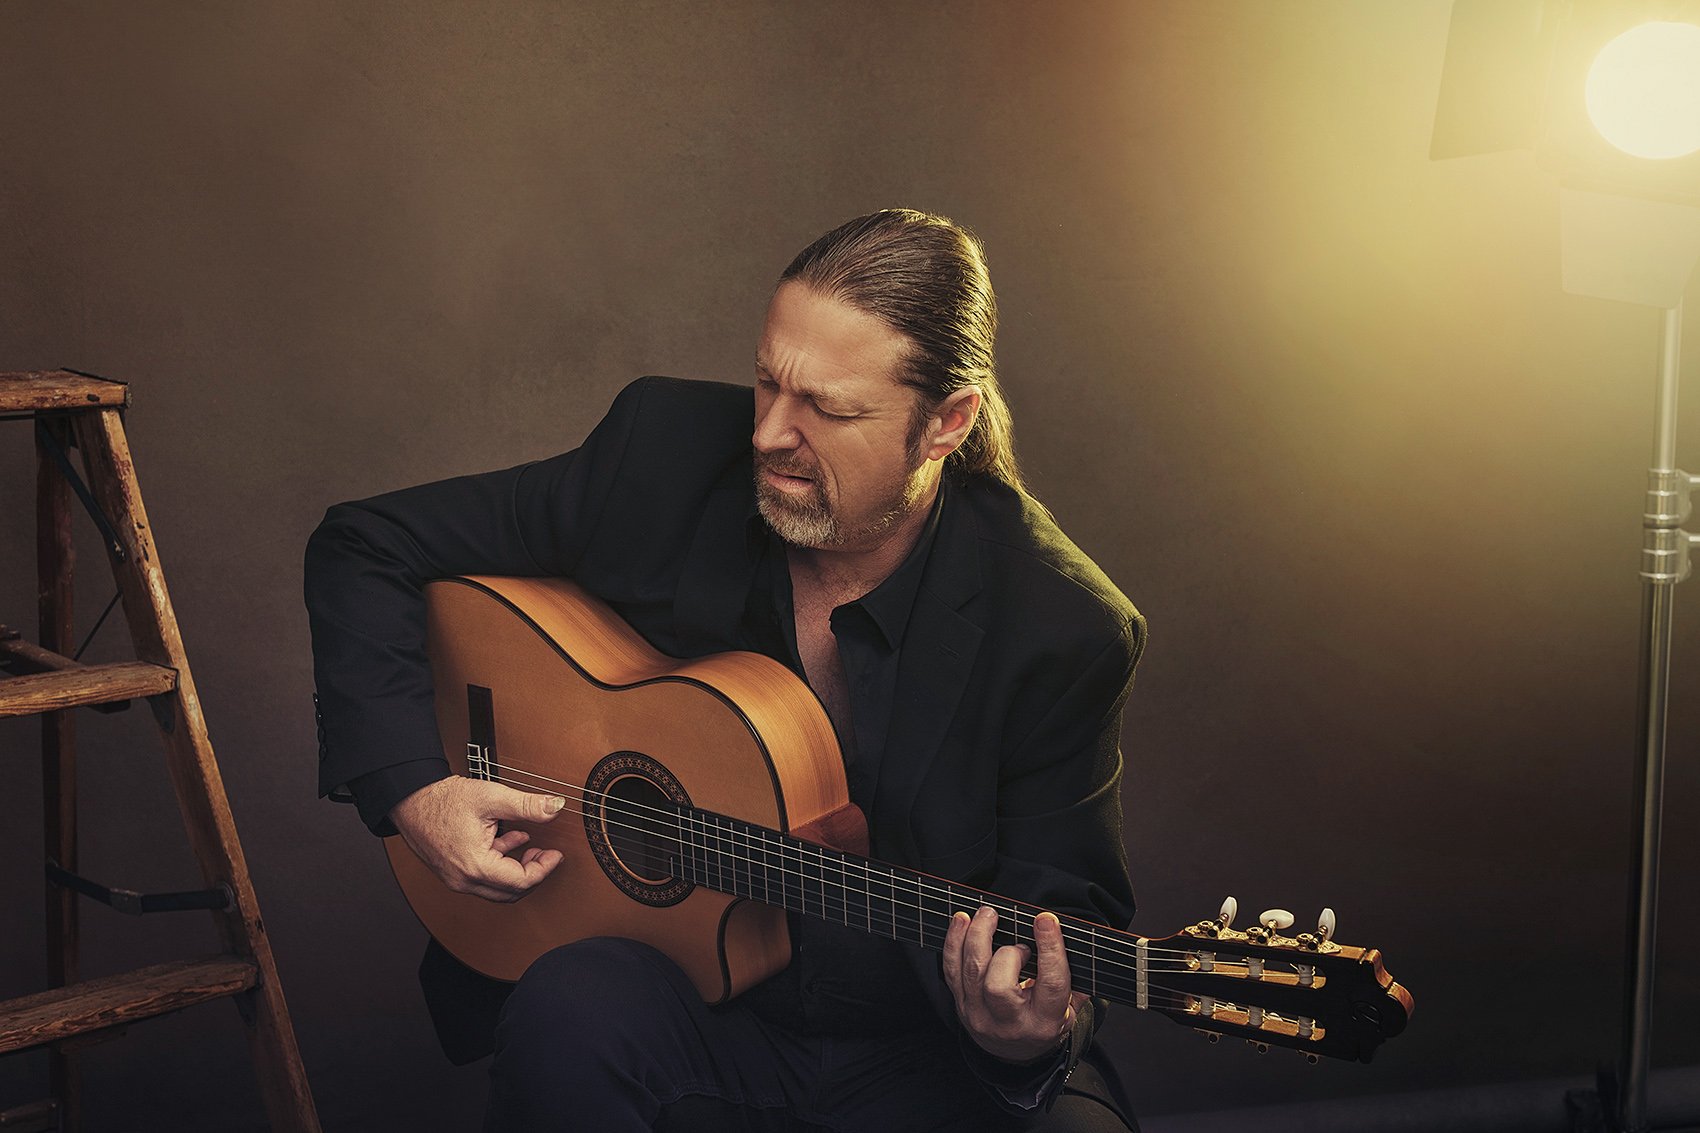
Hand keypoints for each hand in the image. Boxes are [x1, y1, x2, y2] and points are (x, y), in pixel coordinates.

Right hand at [390, 776, 565, 902]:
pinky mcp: (451, 873)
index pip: (521, 882)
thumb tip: (555, 807)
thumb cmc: (443, 799)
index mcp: (475, 866)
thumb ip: (527, 805)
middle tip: (546, 854)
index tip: (555, 854)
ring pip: (497, 889)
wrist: (410, 799)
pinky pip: (483, 879)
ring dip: (518, 871)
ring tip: (531, 847)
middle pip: (510, 893)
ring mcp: (455, 879)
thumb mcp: (491, 797)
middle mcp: (464, 880)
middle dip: (534, 874)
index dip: (544, 868)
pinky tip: (509, 842)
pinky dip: (501, 866)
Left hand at [942, 905, 1076, 1063]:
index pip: (1050, 984)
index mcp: (1044, 1022)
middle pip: (998, 986)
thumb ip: (1075, 977)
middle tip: (1019, 940)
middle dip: (1007, 952)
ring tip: (988, 914)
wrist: (1014, 1053)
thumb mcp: (1069, 1008)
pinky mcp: (960, 1004)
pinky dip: (954, 941)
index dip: (1049, 948)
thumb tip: (1068, 936)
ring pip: (972, 973)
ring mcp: (979, 1015)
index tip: (1046, 920)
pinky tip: (961, 920)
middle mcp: (1009, 1022)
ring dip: (977, 936)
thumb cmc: (1044, 1020)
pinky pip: (951, 969)